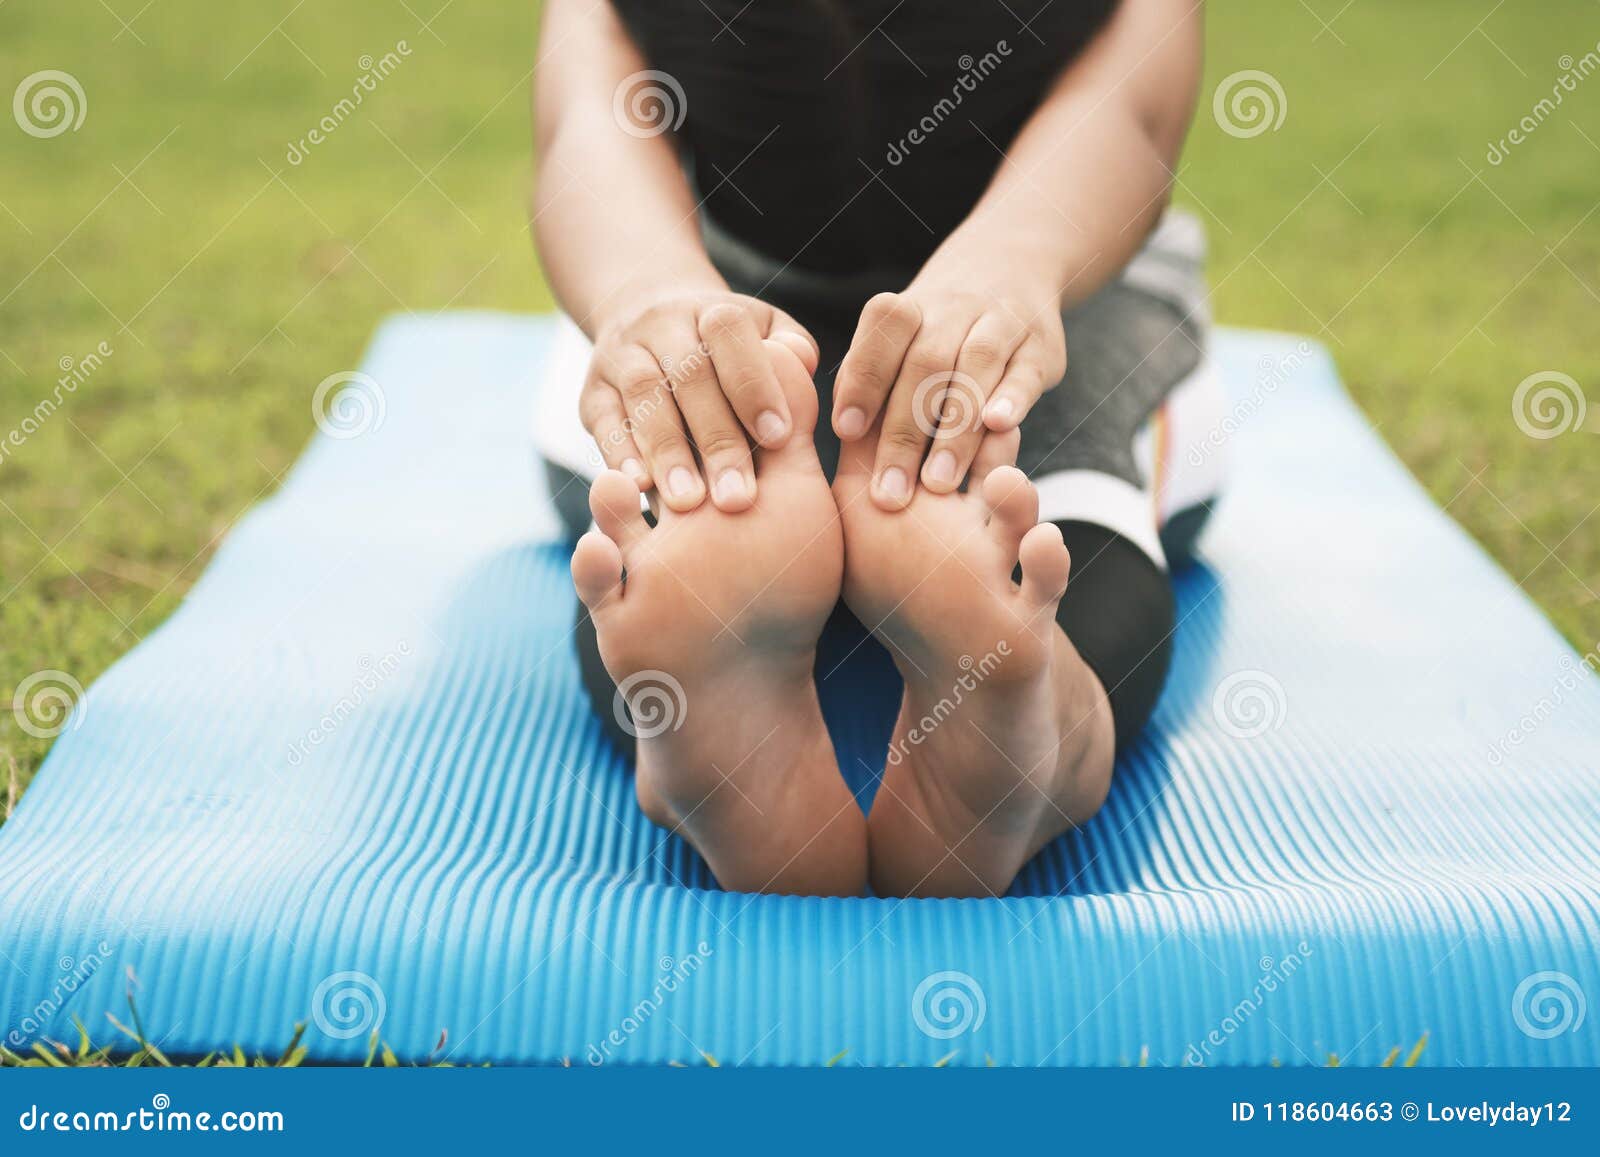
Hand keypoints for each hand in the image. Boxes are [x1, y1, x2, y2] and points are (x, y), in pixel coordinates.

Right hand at [582, 284, 819, 511]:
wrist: (646, 321)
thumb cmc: (726, 349)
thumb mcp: (764, 334)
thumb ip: (790, 352)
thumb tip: (800, 367)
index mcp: (711, 310)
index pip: (729, 334)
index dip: (755, 384)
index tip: (780, 438)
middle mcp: (661, 325)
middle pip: (688, 377)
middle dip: (715, 438)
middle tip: (737, 497)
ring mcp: (621, 355)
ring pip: (643, 397)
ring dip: (667, 452)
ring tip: (689, 502)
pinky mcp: (592, 391)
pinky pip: (603, 420)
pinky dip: (620, 452)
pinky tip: (638, 486)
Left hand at [831, 260, 1065, 509]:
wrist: (1010, 267)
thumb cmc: (937, 333)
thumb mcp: (902, 340)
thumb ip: (871, 377)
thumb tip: (846, 430)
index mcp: (909, 310)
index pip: (881, 334)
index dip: (864, 380)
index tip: (846, 432)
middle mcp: (953, 309)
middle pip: (925, 365)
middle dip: (904, 432)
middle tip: (890, 492)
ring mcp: (1001, 322)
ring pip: (975, 368)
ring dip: (955, 429)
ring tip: (938, 483)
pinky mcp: (1041, 346)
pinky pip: (1026, 371)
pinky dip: (1012, 398)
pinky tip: (998, 427)